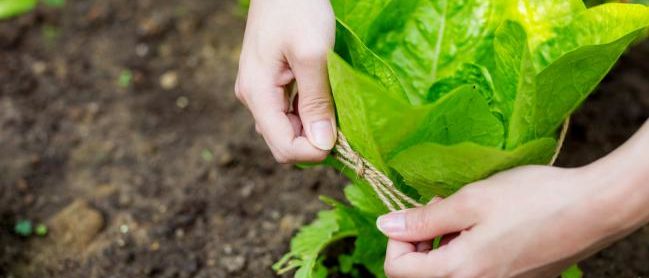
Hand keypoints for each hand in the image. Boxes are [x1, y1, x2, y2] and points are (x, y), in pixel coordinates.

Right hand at [236, 0, 336, 162]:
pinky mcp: (269, 84)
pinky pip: (287, 114)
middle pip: (282, 143)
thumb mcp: (313, 54)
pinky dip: (307, 115)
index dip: (313, 152)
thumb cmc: (298, 9)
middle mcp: (253, 98)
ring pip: (285, 130)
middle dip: (313, 143)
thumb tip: (323, 144)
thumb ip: (316, 101)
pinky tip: (324, 100)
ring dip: (311, 129)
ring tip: (334, 109)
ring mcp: (259, 92)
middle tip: (342, 124)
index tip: (341, 139)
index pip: (283, 147)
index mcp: (257, 94)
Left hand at [378, 165, 643, 277]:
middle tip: (439, 211)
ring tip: (463, 215)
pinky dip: (466, 252)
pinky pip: (474, 273)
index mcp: (460, 271)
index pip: (398, 270)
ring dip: (443, 245)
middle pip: (421, 275)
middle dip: (419, 243)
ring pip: (448, 273)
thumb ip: (425, 219)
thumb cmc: (533, 199)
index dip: (396, 240)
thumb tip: (385, 225)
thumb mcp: (471, 201)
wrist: (592, 209)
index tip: (413, 216)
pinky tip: (484, 227)